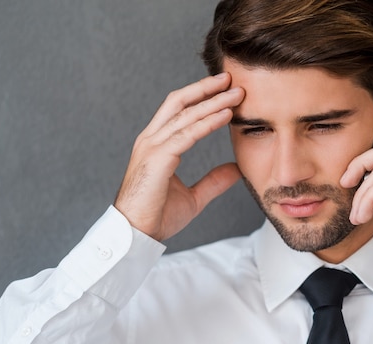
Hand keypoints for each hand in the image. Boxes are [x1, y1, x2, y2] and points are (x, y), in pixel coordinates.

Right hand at [114, 73, 244, 240]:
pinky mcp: (157, 159)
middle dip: (205, 88)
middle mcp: (151, 140)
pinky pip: (187, 134)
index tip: (224, 89)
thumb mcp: (193, 197)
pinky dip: (208, 122)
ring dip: (214, 101)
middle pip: (179, 102)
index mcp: (156, 145)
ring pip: (186, 115)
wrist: (135, 236)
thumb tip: (235, 170)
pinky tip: (226, 115)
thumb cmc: (156, 217)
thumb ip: (213, 181)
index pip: (179, 111)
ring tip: (237, 93)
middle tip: (231, 79)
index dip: (201, 97)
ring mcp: (152, 147)